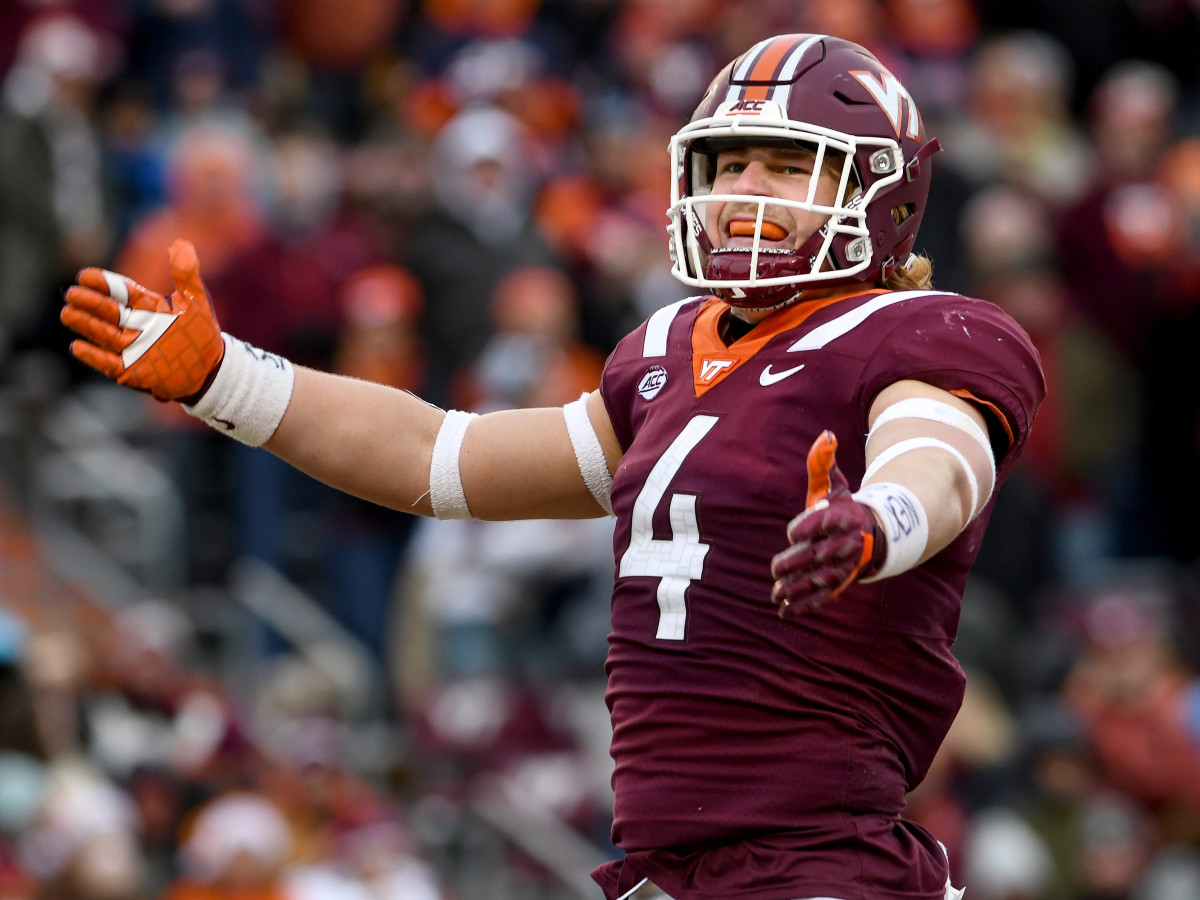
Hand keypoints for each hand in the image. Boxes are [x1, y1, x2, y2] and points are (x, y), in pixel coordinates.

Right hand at [60, 240, 223, 401]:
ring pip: (103, 334)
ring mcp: (130, 348)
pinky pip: (107, 363)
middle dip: (89, 303)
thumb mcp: (196, 301)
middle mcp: (134, 325)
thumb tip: (181, 243)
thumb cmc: (200, 332)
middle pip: (108, 312)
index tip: (85, 276)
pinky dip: (93, 356)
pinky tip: (77, 346)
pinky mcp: (130, 371)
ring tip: (68, 313)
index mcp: (146, 306)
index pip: (121, 291)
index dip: (104, 284)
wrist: (209, 368)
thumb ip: (186, 274)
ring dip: (85, 324)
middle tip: (72, 294)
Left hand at [771, 430, 884, 617]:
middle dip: (796, 563)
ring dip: (797, 589)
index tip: (792, 532)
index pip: (824, 522)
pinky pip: (822, 597)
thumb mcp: (836, 484)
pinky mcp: (840, 583)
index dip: (807, 527)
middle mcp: (845, 543)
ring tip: (776, 594)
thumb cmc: (846, 508)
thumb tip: (825, 435)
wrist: (877, 534)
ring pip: (819, 579)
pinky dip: (804, 606)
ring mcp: (844, 566)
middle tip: (776, 568)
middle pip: (819, 554)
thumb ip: (823, 462)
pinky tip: (785, 612)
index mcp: (844, 517)